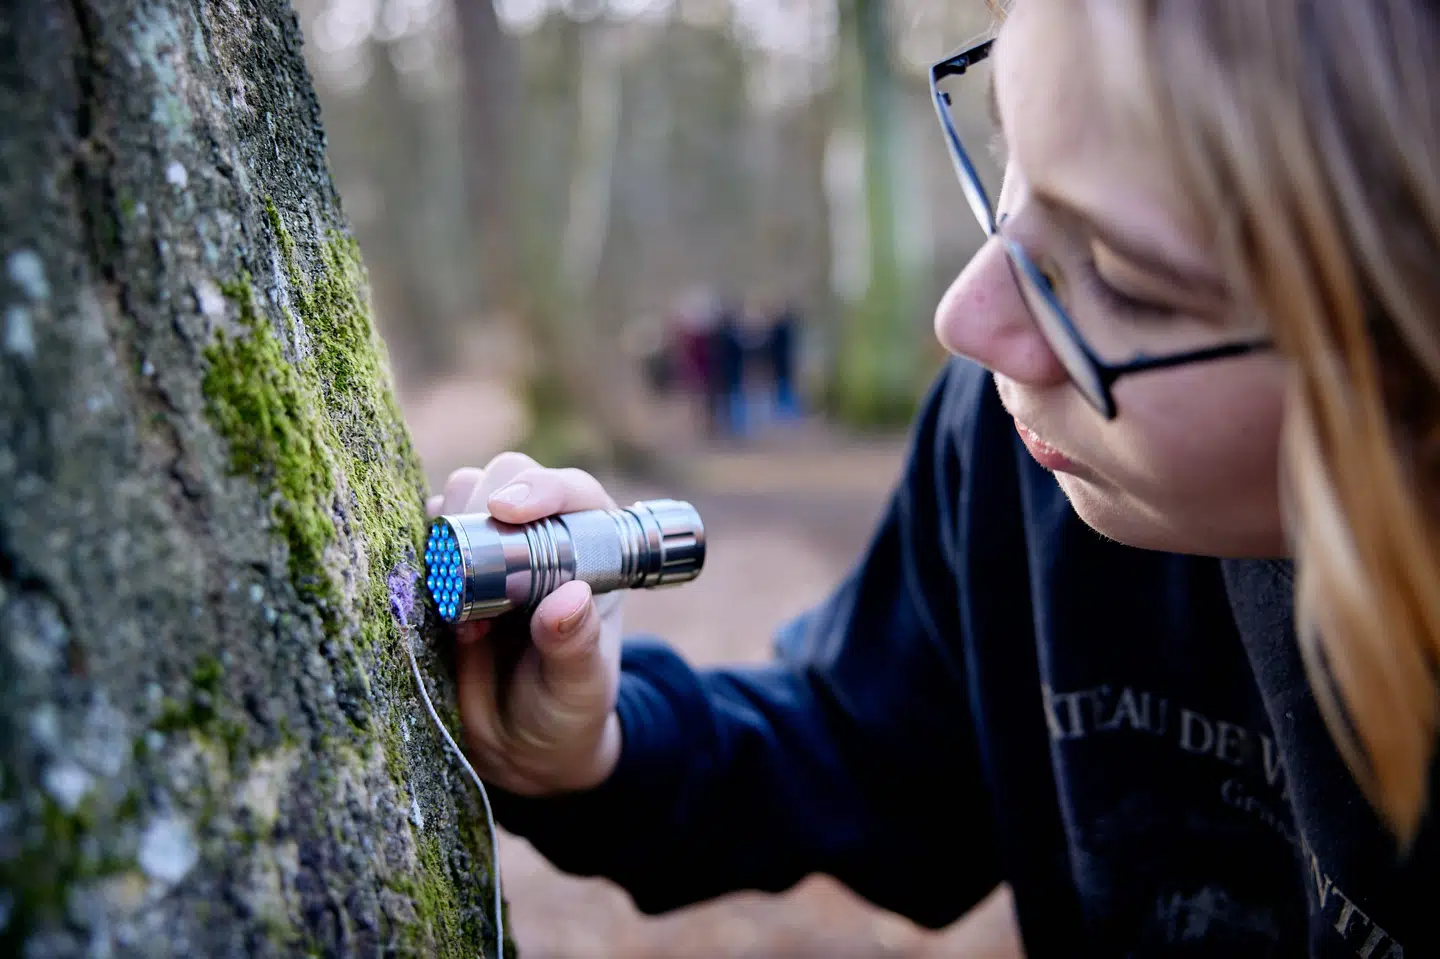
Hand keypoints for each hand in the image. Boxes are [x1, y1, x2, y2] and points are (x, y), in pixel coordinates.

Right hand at [427, 452, 625, 795]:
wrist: (518, 746)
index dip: (541, 487)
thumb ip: (575, 646)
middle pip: (505, 477)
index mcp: (588, 550)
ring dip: (448, 530)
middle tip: (471, 559)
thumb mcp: (579, 687)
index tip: (507, 510)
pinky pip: (418, 540)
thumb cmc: (565, 709)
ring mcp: (484, 550)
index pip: (571, 492)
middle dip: (483, 500)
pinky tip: (431, 604)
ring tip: (458, 605)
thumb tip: (569, 596)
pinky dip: (415, 557)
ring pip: (457, 497)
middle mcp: (536, 537)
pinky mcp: (440, 572)